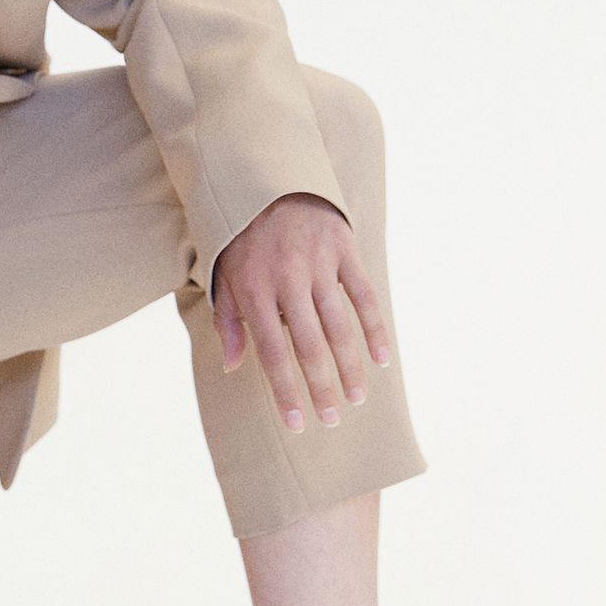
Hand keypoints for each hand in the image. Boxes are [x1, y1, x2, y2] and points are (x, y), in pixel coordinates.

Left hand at [210, 192, 391, 432]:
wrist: (267, 182)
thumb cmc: (242, 240)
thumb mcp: (224, 278)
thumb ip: (228, 323)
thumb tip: (232, 366)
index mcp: (254, 291)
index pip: (272, 353)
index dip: (285, 391)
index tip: (296, 423)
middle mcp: (287, 280)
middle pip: (309, 346)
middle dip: (321, 387)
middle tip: (332, 419)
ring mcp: (318, 265)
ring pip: (339, 326)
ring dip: (350, 366)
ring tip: (357, 397)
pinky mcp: (343, 251)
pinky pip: (363, 296)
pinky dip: (374, 329)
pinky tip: (381, 360)